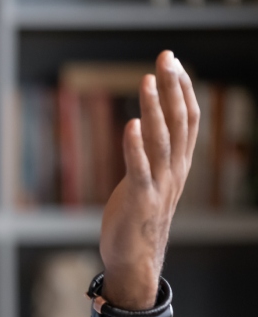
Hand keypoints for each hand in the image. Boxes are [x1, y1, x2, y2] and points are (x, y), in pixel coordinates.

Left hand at [99, 51, 197, 309]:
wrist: (135, 260)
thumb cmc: (139, 218)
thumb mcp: (152, 180)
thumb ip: (153, 155)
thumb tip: (146, 124)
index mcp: (179, 164)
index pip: (187, 118)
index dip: (182, 88)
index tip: (172, 60)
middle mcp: (174, 171)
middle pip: (178, 122)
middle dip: (172, 87)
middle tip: (166, 56)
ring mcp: (159, 185)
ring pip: (161, 140)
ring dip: (154, 109)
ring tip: (147, 80)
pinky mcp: (139, 199)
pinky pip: (139, 169)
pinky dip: (135, 146)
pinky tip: (130, 124)